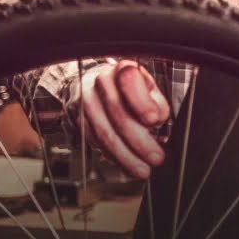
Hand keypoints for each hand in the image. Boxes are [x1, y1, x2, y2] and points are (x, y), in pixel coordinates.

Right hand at [78, 59, 171, 178]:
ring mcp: (85, 102)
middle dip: (139, 140)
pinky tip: (127, 164)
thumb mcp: (148, 87)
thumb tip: (159, 117)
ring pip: (104, 133)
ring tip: (143, 169)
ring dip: (126, 155)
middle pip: (117, 113)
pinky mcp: (79, 121)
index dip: (141, 101)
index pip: (129, 80)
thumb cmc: (129, 88)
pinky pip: (95, 143)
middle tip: (156, 157)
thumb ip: (156, 100)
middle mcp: (100, 83)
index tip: (155, 120)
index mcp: (121, 69)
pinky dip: (114, 156)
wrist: (95, 85)